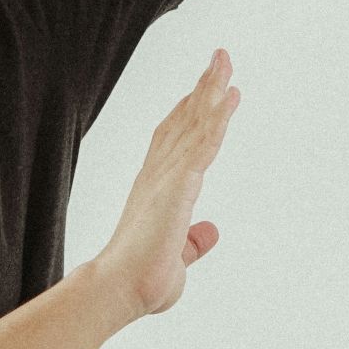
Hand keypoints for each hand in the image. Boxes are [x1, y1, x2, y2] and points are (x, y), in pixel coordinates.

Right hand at [96, 50, 238, 316]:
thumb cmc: (141, 280)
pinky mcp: (179, 184)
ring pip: (196, 123)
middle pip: (185, 120)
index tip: (203, 91)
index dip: (189, 113)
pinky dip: (217, 116)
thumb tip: (210, 231)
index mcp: (156, 189)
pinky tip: (229, 97)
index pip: (174, 140)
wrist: (118, 290)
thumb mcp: (177, 259)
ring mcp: (168, 176)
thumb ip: (193, 243)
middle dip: (203, 89)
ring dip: (212, 91)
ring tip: (225, 61)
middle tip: (219, 58)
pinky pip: (203, 142)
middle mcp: (159, 174)